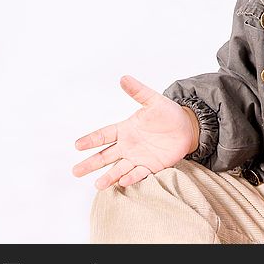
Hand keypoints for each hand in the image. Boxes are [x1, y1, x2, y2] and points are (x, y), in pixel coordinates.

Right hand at [72, 75, 199, 189]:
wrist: (187, 128)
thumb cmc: (168, 113)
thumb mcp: (153, 100)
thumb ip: (138, 92)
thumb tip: (124, 78)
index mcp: (126, 129)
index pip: (104, 135)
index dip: (91, 140)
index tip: (77, 145)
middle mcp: (128, 145)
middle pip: (105, 156)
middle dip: (91, 164)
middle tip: (75, 171)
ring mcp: (138, 157)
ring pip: (119, 169)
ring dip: (109, 176)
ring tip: (98, 185)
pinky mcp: (151, 166)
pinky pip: (139, 173)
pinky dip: (131, 177)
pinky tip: (123, 182)